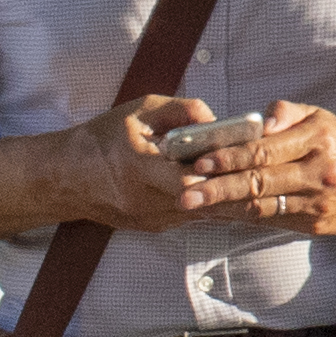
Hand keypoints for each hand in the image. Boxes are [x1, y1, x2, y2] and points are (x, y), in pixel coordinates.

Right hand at [53, 96, 242, 235]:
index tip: (249, 158)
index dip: (220, 171)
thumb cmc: (101, 138)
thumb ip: (181, 110)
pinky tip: (236, 198)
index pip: (189, 177)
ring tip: (261, 189)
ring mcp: (149, 218)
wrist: (66, 177)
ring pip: (203, 213)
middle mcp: (144, 199)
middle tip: (269, 180)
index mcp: (138, 167)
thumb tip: (216, 118)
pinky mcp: (153, 227)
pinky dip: (214, 206)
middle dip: (237, 189)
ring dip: (231, 201)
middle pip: (204, 200)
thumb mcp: (139, 111)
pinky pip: (192, 217)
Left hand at [176, 101, 335, 237]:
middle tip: (186, 194)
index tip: (199, 162)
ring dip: (225, 208)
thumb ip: (285, 112)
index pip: (264, 151)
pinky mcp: (317, 226)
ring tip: (196, 206)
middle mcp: (319, 173)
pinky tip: (222, 214)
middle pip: (259, 183)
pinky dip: (245, 218)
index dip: (229, 158)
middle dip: (218, 189)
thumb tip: (258, 122)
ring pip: (263, 208)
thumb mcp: (320, 116)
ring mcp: (318, 203)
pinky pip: (273, 222)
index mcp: (318, 140)